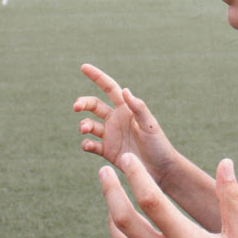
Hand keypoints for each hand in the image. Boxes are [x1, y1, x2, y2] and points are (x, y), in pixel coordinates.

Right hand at [74, 64, 178, 185]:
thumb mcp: (150, 125)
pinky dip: (86, 144)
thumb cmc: (159, 145)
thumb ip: (138, 107)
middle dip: (83, 103)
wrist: (160, 170)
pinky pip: (91, 145)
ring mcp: (110, 135)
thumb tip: (125, 90)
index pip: (109, 88)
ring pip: (89, 124)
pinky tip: (88, 145)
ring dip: (84, 125)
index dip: (97, 77)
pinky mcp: (107, 151)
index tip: (83, 67)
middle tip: (76, 107)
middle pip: (94, 105)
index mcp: (126, 109)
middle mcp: (116, 119)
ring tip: (85, 130)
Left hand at [100, 154, 237, 237]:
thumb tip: (225, 163)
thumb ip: (231, 197)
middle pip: (125, 220)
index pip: (152, 201)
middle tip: (104, 172)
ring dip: (112, 219)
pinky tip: (123, 237)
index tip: (128, 160)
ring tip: (112, 201)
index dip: (136, 176)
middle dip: (110, 191)